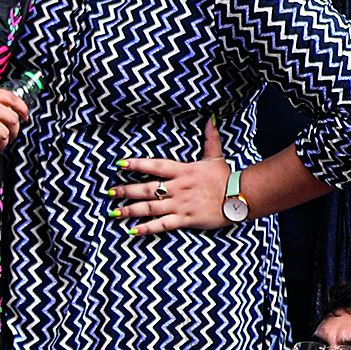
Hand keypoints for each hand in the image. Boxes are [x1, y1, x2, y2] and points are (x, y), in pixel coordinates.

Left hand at [110, 118, 230, 235]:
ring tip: (113, 212)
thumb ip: (210, 138)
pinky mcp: (186, 220)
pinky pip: (163, 225)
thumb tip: (211, 118)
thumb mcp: (216, 156)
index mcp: (183, 171)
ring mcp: (181, 205)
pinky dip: (147, 228)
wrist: (241, 197)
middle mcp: (178, 188)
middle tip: (109, 192)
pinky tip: (132, 230)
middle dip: (126, 190)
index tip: (120, 164)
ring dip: (130, 210)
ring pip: (151, 208)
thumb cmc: (226, 177)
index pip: (155, 166)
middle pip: (147, 189)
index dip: (137, 164)